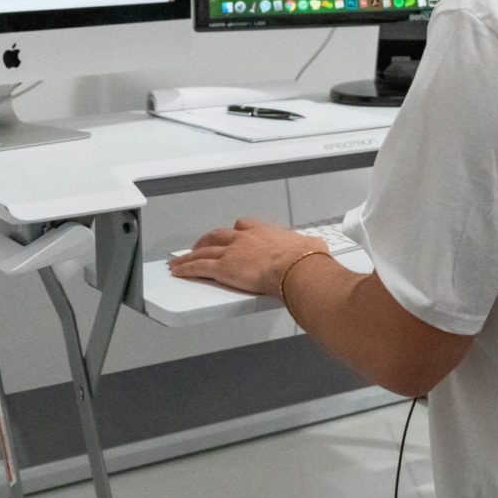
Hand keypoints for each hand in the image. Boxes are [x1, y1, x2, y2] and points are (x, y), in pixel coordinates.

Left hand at [168, 218, 327, 296]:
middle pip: (218, 235)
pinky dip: (186, 268)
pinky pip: (199, 267)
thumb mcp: (311, 246)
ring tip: (180, 261)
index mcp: (264, 232)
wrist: (296, 267)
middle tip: (199, 245)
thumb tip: (318, 247)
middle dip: (206, 240)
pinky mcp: (223, 268)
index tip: (232, 234)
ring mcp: (232, 252)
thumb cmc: (305, 259)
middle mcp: (245, 239)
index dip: (234, 231)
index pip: (243, 226)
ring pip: (204, 251)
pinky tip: (179, 271)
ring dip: (190, 255)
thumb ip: (310, 246)